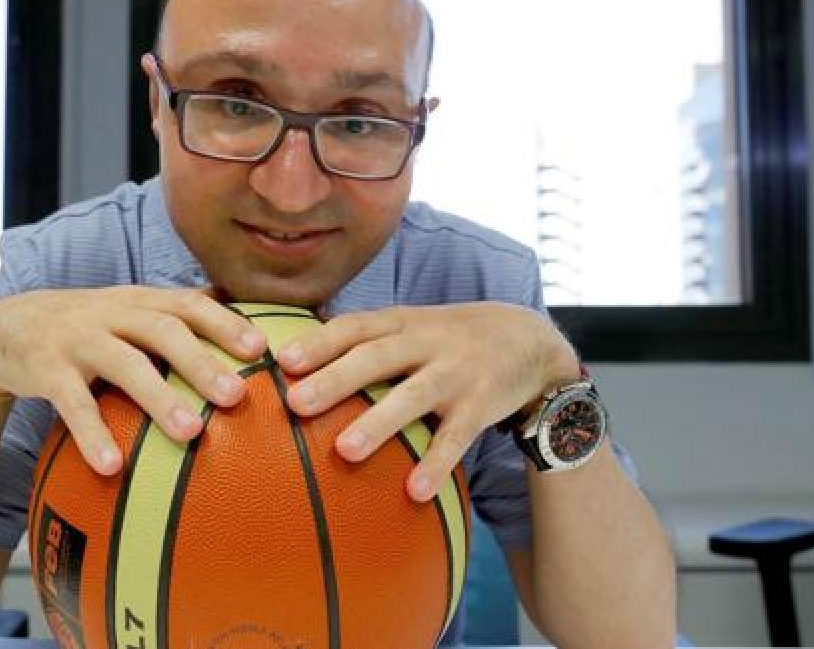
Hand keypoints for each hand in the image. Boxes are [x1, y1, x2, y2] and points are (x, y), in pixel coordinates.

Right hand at [0, 286, 266, 475]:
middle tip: (236, 396)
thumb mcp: (128, 313)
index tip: (261, 348)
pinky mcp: (45, 368)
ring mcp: (77, 338)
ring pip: (123, 364)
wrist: (5, 328)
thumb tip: (249, 330)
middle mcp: (111, 313)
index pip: (188, 303)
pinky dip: (93, 433)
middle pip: (163, 330)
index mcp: (139, 301)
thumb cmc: (88, 328)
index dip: (224, 321)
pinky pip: (72, 403)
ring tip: (191, 433)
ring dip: (158, 397)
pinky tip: (112, 467)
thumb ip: (177, 319)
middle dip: (202, 361)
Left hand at [275, 302, 579, 500]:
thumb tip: (294, 353)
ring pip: (413, 397)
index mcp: (401, 323)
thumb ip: (364, 336)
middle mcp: (426, 344)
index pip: (355, 327)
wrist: (529, 338)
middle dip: (335, 380)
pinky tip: (414, 491)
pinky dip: (436, 464)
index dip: (319, 342)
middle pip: (376, 358)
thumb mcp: (411, 323)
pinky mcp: (481, 406)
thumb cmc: (450, 337)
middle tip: (297, 403)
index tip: (283, 361)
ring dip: (379, 423)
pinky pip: (455, 439)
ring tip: (345, 451)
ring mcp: (455, 374)